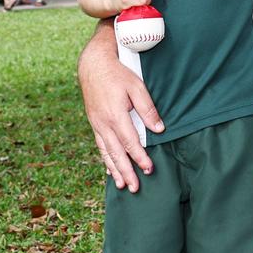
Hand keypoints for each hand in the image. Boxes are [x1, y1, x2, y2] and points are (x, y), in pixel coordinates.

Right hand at [78, 28, 164, 191]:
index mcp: (115, 115)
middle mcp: (104, 123)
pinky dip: (105, 159)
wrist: (93, 65)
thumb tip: (159, 129)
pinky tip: (109, 170)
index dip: (140, 157)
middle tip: (134, 187)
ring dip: (114, 170)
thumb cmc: (118, 74)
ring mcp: (97, 124)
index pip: (130, 142)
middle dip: (126, 171)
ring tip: (122, 185)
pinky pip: (99, 145)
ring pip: (106, 152)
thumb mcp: (137, 86)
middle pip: (116, 152)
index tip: (149, 169)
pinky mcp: (94, 123)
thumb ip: (148, 109)